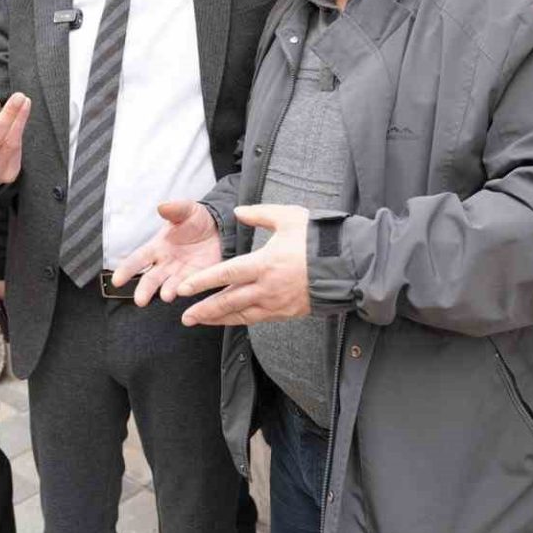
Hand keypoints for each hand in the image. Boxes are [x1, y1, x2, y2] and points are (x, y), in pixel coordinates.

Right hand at [111, 201, 222, 306]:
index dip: (127, 270)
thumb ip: (175, 209)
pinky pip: (191, 286)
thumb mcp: (187, 210)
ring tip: (166, 295)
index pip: (138, 260)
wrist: (220, 228)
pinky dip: (187, 289)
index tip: (116, 281)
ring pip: (169, 286)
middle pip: (151, 279)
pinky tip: (185, 291)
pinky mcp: (198, 278)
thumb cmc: (196, 219)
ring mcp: (181, 273)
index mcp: (157, 247)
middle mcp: (166, 264)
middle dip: (145, 289)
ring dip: (167, 291)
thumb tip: (162, 206)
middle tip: (140, 300)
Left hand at [176, 204, 311, 326]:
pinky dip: (239, 320)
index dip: (203, 282)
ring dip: (218, 319)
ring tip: (200, 321)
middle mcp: (267, 288)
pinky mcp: (286, 312)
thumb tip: (238, 211)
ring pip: (241, 315)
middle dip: (205, 310)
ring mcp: (277, 303)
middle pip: (229, 302)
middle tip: (185, 317)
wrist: (347, 265)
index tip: (184, 288)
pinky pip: (257, 319)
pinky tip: (229, 319)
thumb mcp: (288, 218)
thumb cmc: (317, 240)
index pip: (226, 275)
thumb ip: (260, 214)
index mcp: (264, 264)